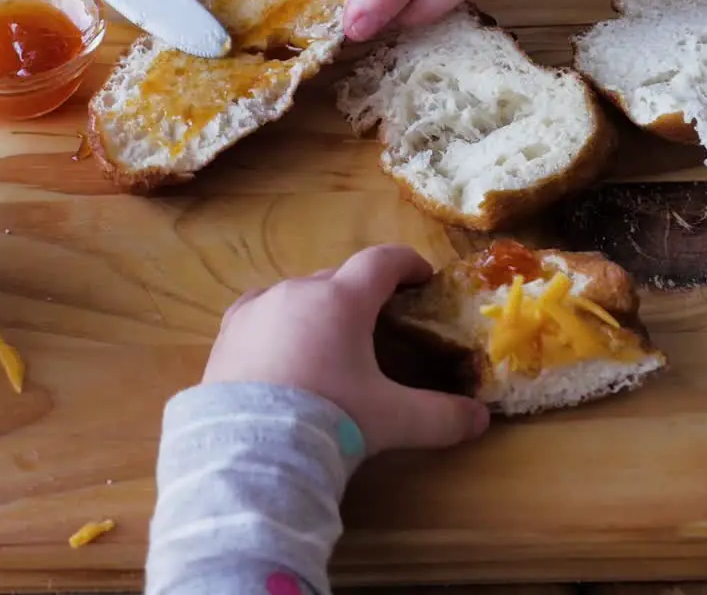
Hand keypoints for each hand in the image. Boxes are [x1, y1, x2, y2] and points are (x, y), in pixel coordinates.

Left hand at [205, 244, 490, 453]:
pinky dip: (278, 323)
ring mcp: (257, 308)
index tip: (422, 277)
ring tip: (327, 340)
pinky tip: (280, 347)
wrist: (248, 446)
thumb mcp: (393, 420)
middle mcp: (297, 291)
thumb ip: (441, 416)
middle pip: (338, 279)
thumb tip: (479, 419)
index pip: (382, 261)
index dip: (407, 264)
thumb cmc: (327, 418)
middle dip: (361, 294)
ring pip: (296, 294)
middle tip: (378, 323)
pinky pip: (260, 314)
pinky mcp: (227, 333)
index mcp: (342, 299)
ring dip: (317, 308)